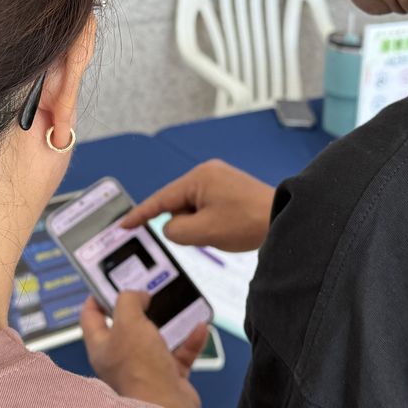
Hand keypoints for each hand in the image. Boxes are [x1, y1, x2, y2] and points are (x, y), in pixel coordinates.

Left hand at [80, 292, 207, 407]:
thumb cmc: (141, 373)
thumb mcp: (129, 322)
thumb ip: (129, 300)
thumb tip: (137, 295)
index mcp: (102, 347)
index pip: (91, 317)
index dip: (98, 296)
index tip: (108, 281)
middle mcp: (121, 359)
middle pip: (127, 326)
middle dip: (141, 307)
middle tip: (149, 290)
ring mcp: (145, 369)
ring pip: (156, 338)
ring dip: (170, 322)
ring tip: (178, 306)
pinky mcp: (168, 377)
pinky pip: (180, 353)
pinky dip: (190, 340)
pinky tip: (198, 328)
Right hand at [123, 159, 273, 251]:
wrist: (283, 218)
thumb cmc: (248, 222)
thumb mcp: (203, 232)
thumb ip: (175, 230)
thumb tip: (172, 226)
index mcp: (198, 178)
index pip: (160, 199)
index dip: (140, 214)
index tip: (123, 224)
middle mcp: (207, 173)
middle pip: (178, 204)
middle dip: (186, 225)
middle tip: (207, 235)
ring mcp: (220, 179)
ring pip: (193, 209)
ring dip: (200, 225)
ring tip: (224, 230)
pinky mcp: (230, 189)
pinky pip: (207, 207)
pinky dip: (210, 222)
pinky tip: (227, 228)